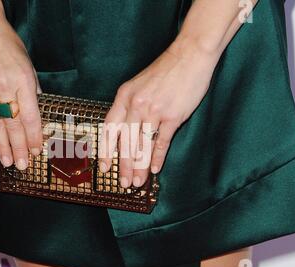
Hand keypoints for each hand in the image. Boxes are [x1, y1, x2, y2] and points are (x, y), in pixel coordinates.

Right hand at [0, 9, 41, 169]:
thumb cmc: (7, 44)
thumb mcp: (28, 65)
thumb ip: (32, 90)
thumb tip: (34, 112)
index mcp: (22, 80)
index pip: (30, 116)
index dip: (34, 137)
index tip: (37, 150)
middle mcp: (3, 86)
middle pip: (13, 124)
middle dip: (19, 148)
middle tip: (23, 165)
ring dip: (2, 146)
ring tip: (8, 162)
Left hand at [99, 41, 218, 187]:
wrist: (190, 55)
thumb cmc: (165, 71)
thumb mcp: (138, 85)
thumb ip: (129, 105)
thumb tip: (124, 130)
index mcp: (124, 96)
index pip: (109, 128)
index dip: (106, 150)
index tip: (104, 167)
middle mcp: (136, 105)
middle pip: (125, 142)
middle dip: (123, 166)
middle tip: (123, 183)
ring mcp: (154, 110)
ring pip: (142, 145)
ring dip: (139, 167)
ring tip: (137, 182)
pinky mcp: (173, 115)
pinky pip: (162, 141)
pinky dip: (157, 157)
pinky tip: (154, 170)